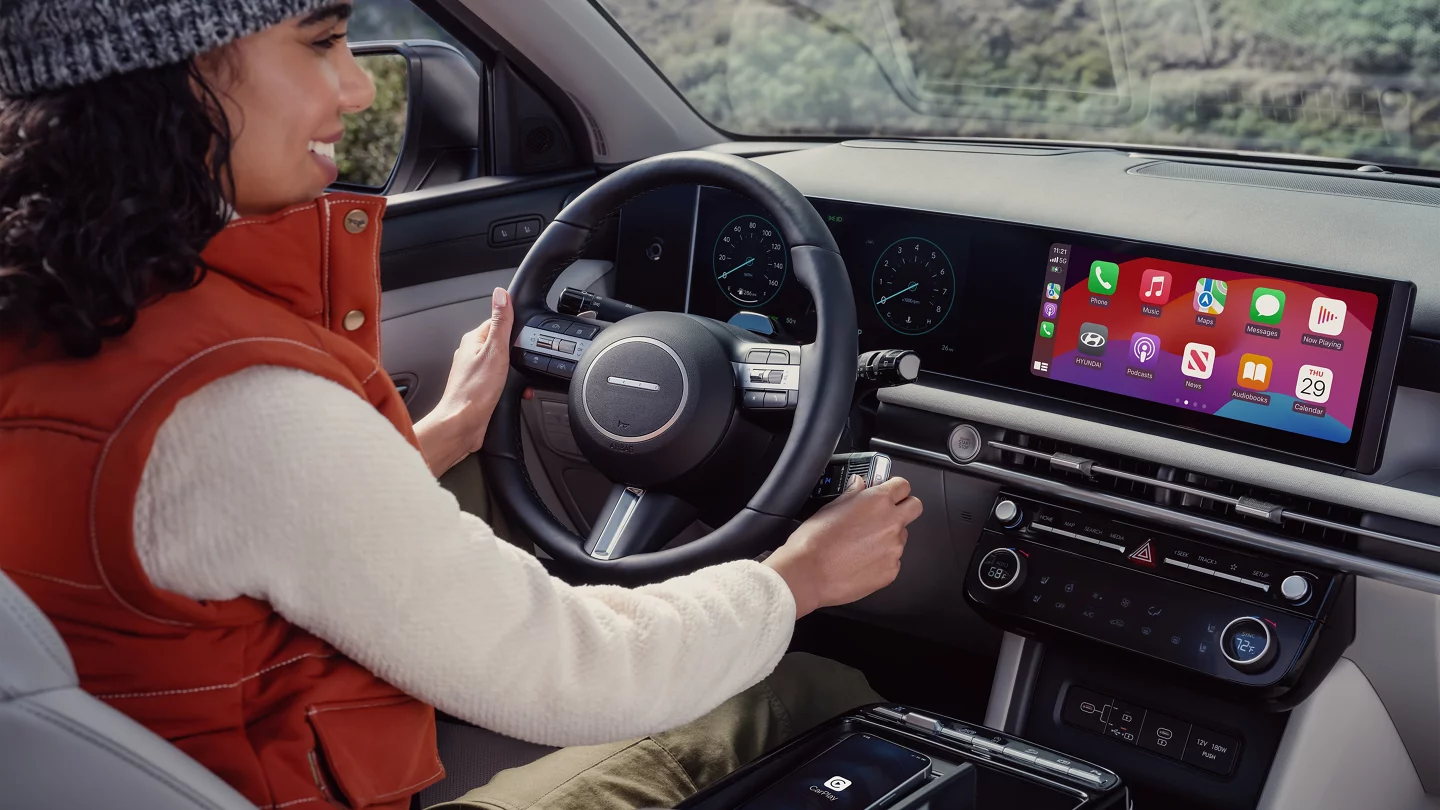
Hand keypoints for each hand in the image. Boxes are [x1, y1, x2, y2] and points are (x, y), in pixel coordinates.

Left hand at [414, 288, 513, 475]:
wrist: (462, 425)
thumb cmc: (475, 391)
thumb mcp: (495, 351)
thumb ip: (501, 322)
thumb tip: (501, 294)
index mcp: (473, 340)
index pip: (499, 321)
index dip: (515, 328)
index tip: (526, 337)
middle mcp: (472, 354)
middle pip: (503, 343)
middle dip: (519, 354)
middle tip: (524, 362)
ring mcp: (475, 372)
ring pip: (504, 364)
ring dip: (516, 372)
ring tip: (520, 381)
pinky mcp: (480, 388)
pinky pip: (501, 380)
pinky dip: (511, 386)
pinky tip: (516, 393)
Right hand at [763, 476, 921, 618]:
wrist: (808, 574)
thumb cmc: (814, 542)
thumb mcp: (830, 507)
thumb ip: (852, 494)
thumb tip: (859, 485)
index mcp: (877, 501)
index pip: (903, 485)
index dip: (895, 487)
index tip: (888, 492)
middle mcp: (891, 523)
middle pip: (915, 506)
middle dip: (904, 506)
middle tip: (886, 513)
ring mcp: (894, 549)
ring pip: (902, 536)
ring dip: (889, 536)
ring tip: (862, 544)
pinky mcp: (891, 571)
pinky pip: (894, 560)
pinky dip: (882, 559)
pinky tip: (861, 561)